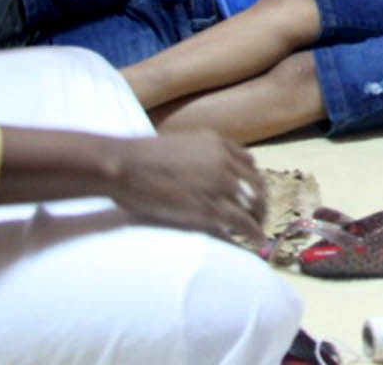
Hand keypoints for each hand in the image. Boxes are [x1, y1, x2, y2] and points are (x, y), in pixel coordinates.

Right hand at [109, 131, 264, 242]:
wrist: (123, 165)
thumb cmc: (137, 158)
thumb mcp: (176, 148)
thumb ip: (196, 159)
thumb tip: (200, 178)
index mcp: (215, 142)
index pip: (248, 162)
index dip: (252, 180)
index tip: (251, 193)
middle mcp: (224, 160)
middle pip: (256, 182)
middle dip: (260, 200)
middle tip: (258, 215)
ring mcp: (220, 183)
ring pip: (254, 203)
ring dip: (259, 218)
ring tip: (258, 231)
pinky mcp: (212, 207)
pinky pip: (243, 222)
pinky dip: (254, 232)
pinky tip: (256, 240)